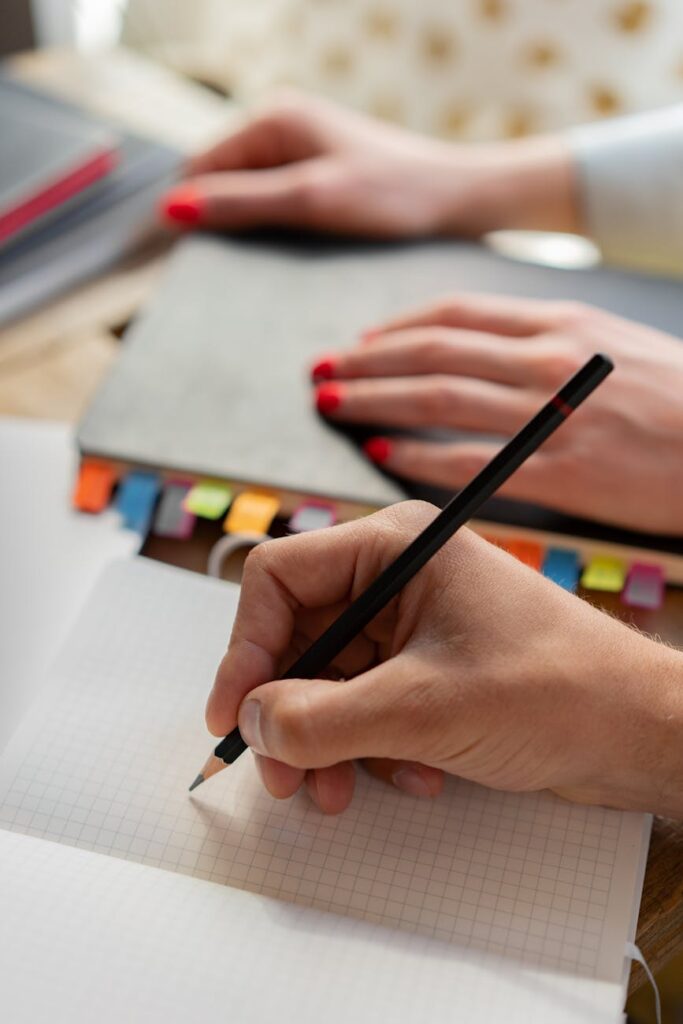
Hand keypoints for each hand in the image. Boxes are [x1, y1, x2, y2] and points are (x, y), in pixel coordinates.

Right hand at [159, 91, 576, 236]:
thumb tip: (170, 210)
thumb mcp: (311, 200)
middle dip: (216, 224)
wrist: (457, 202)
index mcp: (272, 119)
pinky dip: (271, 232)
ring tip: (257, 268)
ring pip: (245, 197)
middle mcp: (280, 128)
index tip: (184, 262)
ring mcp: (299, 153)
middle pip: (218, 182)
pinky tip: (283, 258)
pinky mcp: (317, 177)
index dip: (186, 213)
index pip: (197, 168)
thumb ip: (241, 203)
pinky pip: (273, 205)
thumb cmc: (393, 195)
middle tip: (224, 272)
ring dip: (245, 232)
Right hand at [206, 503, 682, 815]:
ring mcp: (413, 623)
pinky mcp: (428, 666)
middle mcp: (396, 577)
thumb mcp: (419, 710)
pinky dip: (370, 747)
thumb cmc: (553, 692)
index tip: (232, 715)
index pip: (278, 579)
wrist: (638, 733)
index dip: (245, 648)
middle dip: (288, 711)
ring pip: (328, 679)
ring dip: (327, 741)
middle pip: (299, 637)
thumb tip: (252, 720)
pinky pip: (366, 703)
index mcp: (393, 547)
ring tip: (340, 793)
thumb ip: (319, 718)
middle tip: (284, 777)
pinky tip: (411, 777)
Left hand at [312, 295, 682, 534]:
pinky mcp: (563, 469)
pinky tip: (383, 458)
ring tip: (332, 407)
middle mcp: (547, 359)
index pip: (454, 314)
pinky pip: (471, 460)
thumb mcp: (612, 344)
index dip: (395, 328)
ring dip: (376, 401)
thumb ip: (545, 343)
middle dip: (366, 361)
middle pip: (432, 351)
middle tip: (320, 373)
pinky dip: (419, 455)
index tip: (359, 342)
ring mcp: (552, 413)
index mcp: (559, 322)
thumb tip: (482, 352)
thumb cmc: (677, 395)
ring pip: (439, 397)